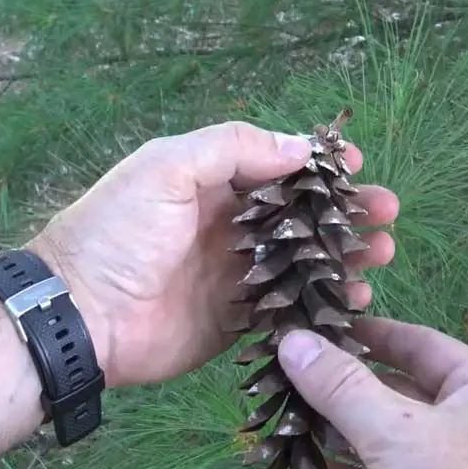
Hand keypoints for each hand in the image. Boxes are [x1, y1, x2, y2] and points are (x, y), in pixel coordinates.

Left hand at [25, 122, 398, 386]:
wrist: (81, 316)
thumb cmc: (120, 232)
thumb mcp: (167, 168)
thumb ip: (232, 148)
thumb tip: (299, 148)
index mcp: (210, 184)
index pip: (275, 166)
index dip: (317, 166)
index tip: (356, 166)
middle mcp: (228, 227)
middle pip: (300, 215)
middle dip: (345, 212)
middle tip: (386, 212)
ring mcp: (236, 276)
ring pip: (303, 261)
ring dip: (344, 255)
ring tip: (382, 253)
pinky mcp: (237, 320)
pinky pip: (290, 308)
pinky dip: (323, 302)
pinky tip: (353, 299)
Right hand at [276, 318, 467, 468]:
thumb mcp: (397, 435)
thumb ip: (343, 388)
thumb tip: (292, 340)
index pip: (422, 343)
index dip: (374, 331)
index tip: (324, 324)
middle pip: (401, 393)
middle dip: (348, 387)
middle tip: (294, 373)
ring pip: (389, 442)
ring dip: (343, 433)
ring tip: (291, 419)